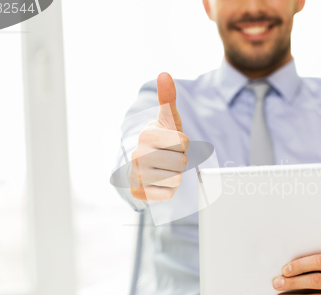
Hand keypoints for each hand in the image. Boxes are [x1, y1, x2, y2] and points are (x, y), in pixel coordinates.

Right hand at [130, 72, 189, 201]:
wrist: (148, 165)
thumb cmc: (163, 141)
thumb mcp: (168, 120)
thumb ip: (168, 99)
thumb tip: (164, 74)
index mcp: (146, 134)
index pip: (184, 143)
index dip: (184, 145)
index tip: (174, 144)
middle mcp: (137, 154)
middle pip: (181, 162)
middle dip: (181, 162)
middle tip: (170, 159)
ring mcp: (136, 175)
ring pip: (176, 179)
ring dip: (176, 176)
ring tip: (166, 170)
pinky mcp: (138, 193)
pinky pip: (167, 195)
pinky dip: (168, 191)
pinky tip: (160, 183)